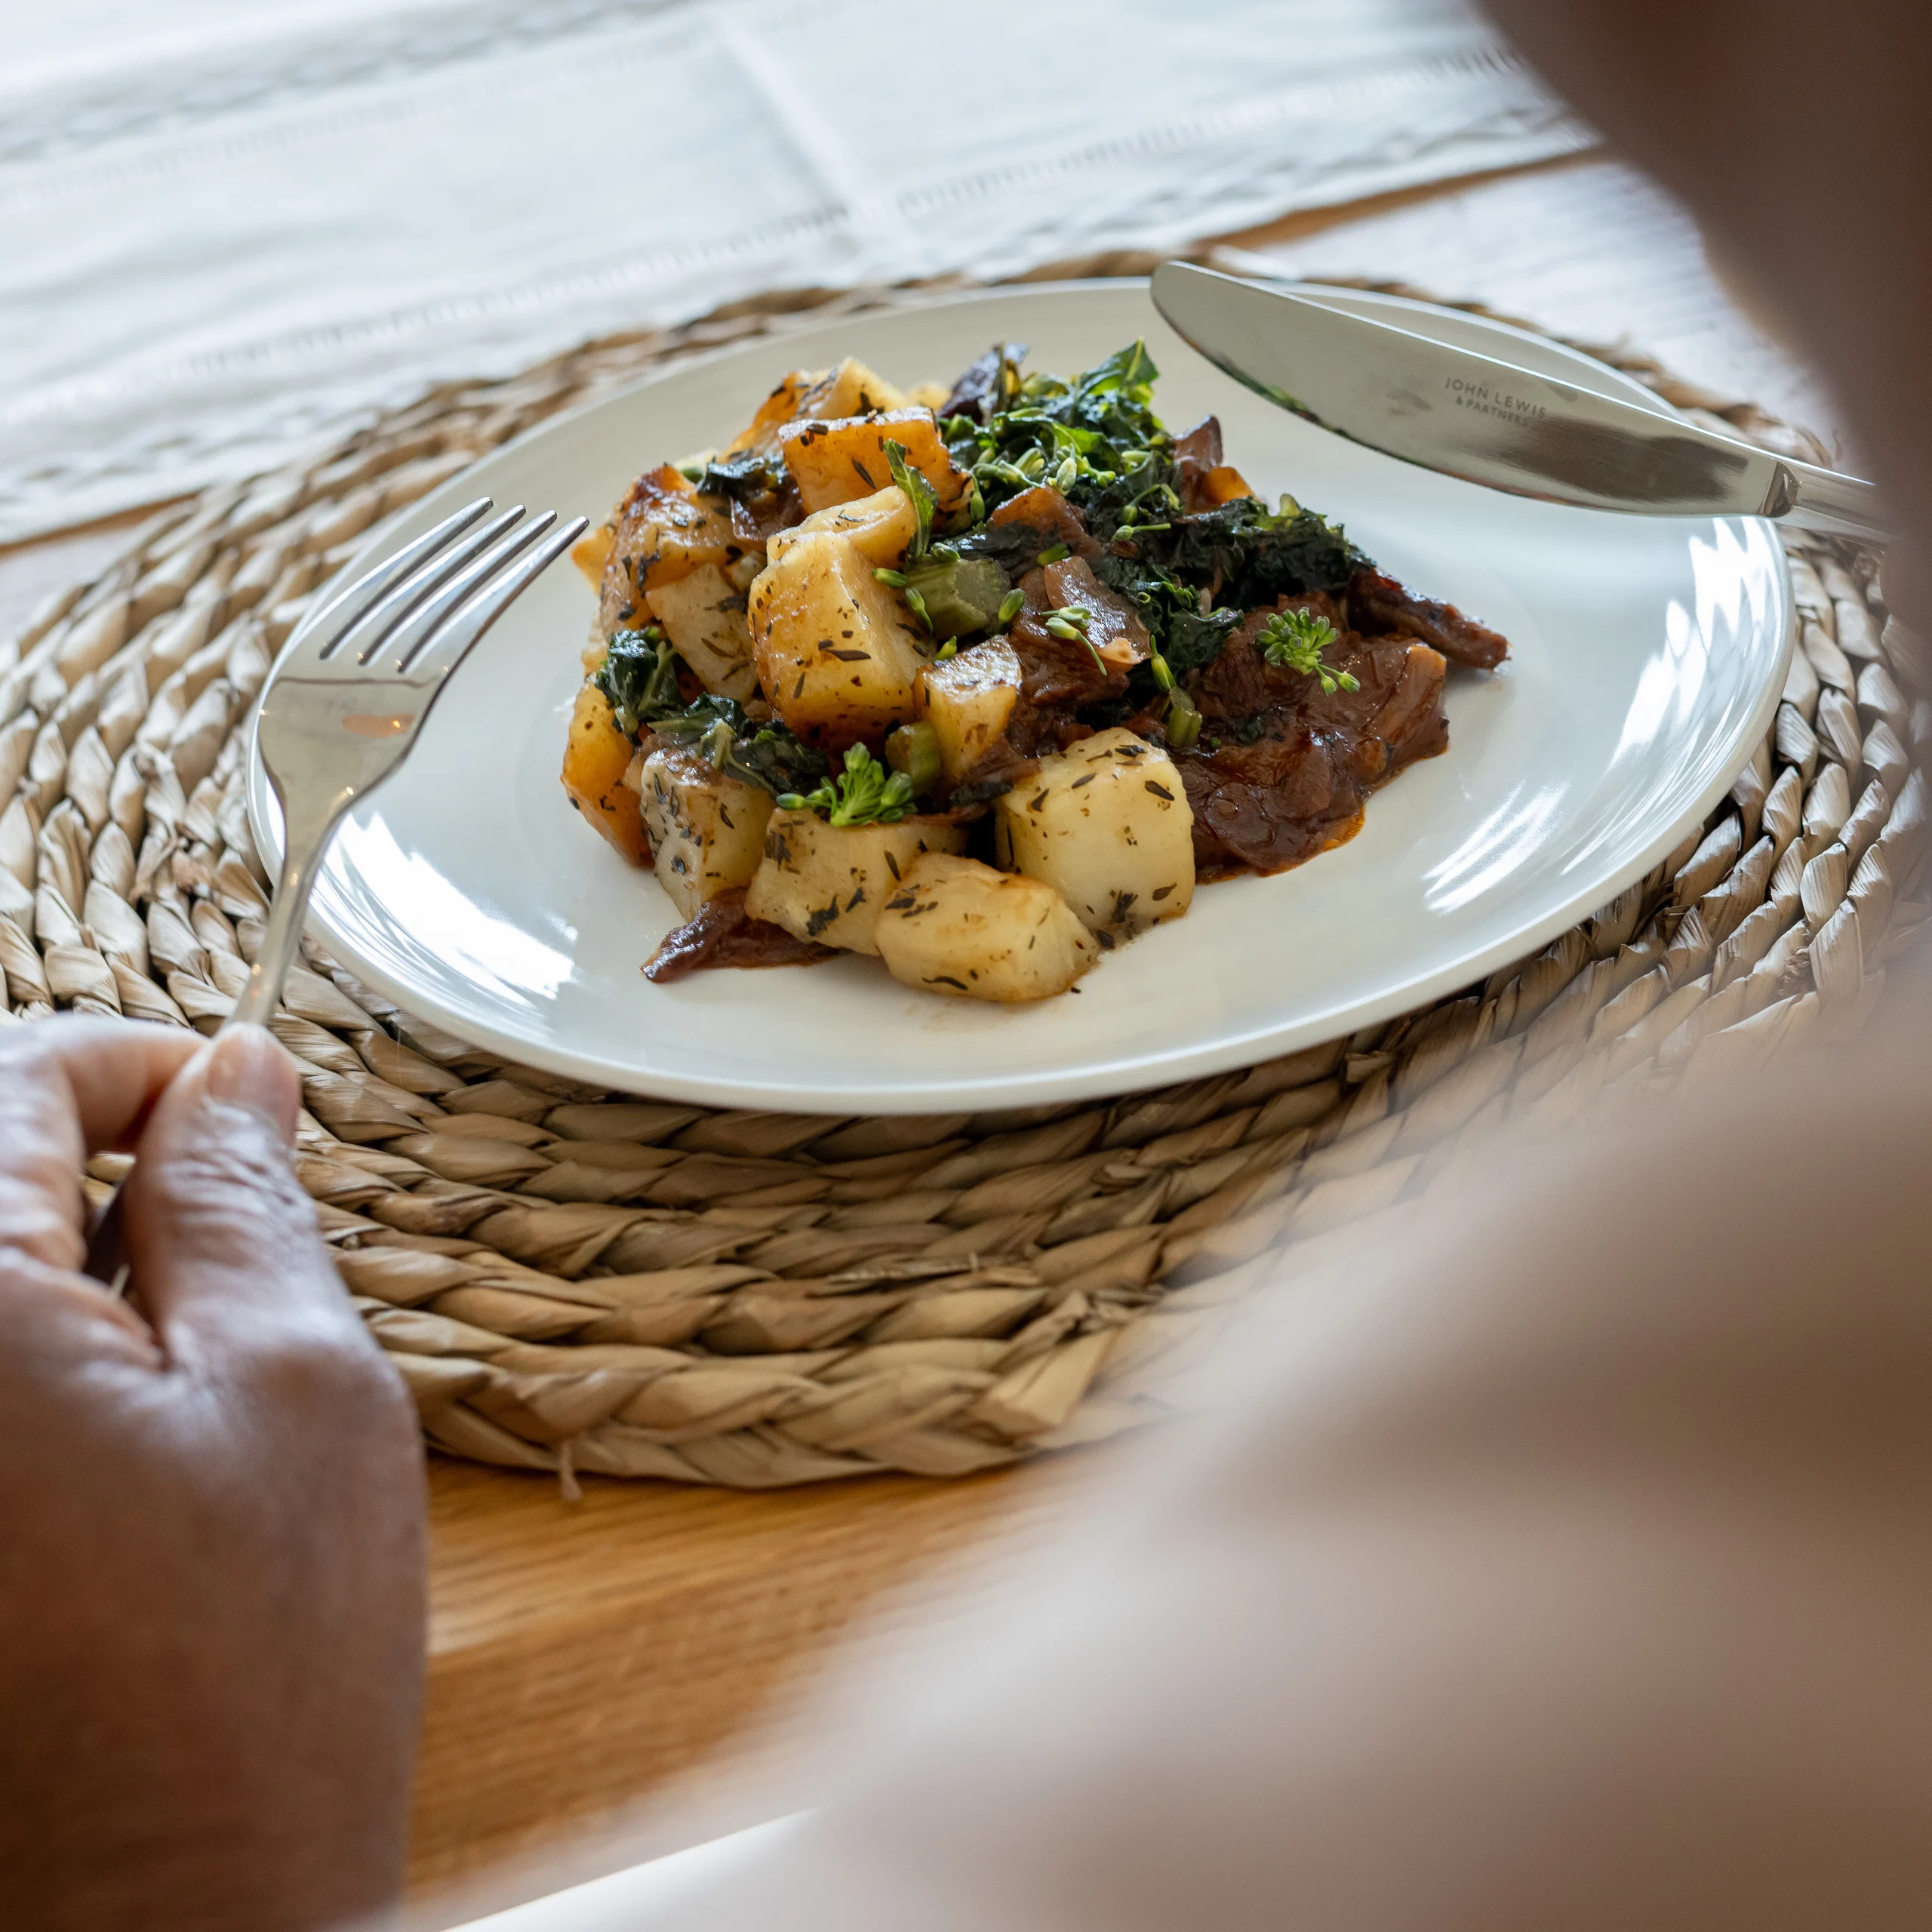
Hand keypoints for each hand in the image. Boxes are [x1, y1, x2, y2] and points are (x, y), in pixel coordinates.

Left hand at [0, 1019, 425, 1930]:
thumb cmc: (252, 1675)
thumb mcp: (300, 1387)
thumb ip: (244, 1201)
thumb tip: (231, 1075)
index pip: (16, 1077)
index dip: (147, 1064)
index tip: (242, 1101)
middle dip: (97, 1165)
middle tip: (231, 1234)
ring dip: (56, 1269)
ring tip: (180, 1361)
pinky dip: (24, 1362)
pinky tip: (108, 1435)